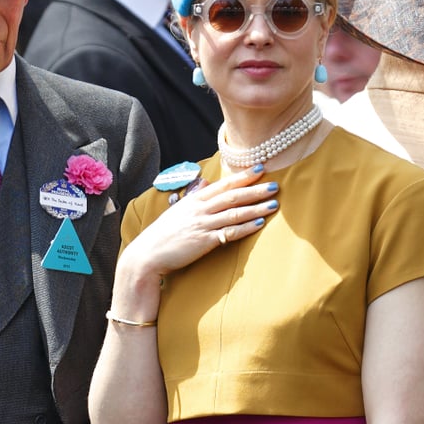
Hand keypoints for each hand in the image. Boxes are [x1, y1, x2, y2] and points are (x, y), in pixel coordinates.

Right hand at [123, 167, 277, 277]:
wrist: (147, 254)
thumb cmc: (163, 233)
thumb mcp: (178, 210)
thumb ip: (194, 195)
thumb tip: (204, 181)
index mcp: (195, 200)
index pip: (223, 185)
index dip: (243, 177)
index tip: (260, 169)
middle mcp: (199, 209)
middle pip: (232, 196)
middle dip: (255, 190)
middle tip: (275, 185)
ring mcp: (202, 225)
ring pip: (233, 213)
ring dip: (255, 208)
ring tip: (273, 204)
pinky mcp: (203, 242)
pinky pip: (228, 233)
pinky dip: (244, 228)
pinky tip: (258, 224)